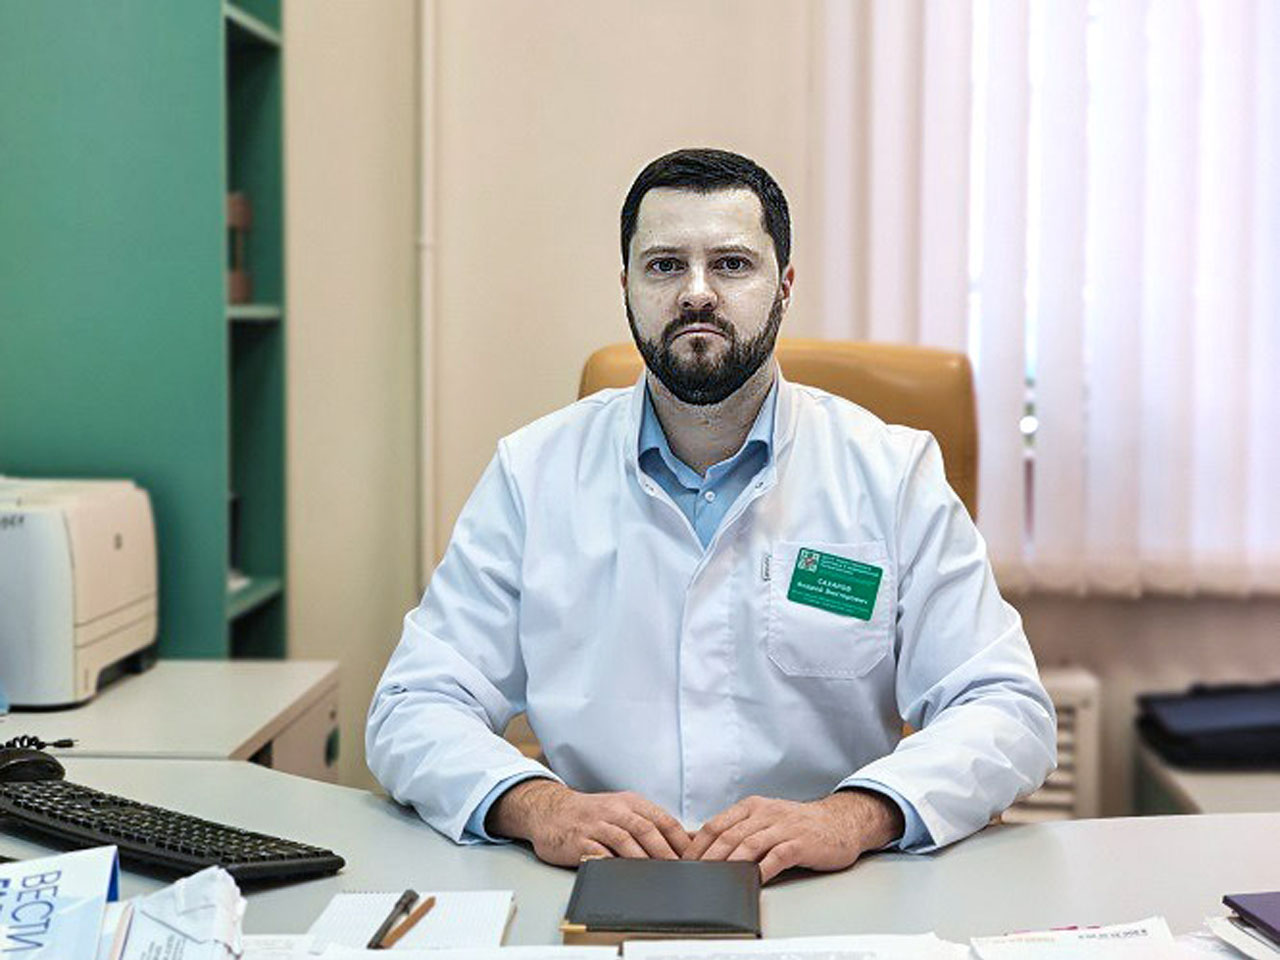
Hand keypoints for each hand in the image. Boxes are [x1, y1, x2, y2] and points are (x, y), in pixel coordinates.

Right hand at [487, 780, 692, 867]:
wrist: (550, 810)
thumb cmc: (592, 813)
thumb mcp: (622, 809)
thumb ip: (650, 823)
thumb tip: (688, 840)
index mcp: (630, 802)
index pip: (663, 819)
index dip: (681, 840)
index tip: (694, 858)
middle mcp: (615, 810)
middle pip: (647, 829)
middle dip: (666, 853)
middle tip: (680, 872)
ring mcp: (596, 824)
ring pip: (626, 840)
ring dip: (644, 860)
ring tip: (658, 878)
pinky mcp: (579, 840)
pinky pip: (600, 853)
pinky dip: (614, 864)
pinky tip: (625, 876)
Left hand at [683, 790, 905, 882]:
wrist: (839, 822)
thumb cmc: (797, 825)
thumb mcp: (762, 820)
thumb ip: (733, 829)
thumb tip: (695, 840)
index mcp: (752, 807)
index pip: (717, 825)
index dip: (698, 845)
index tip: (684, 864)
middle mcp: (765, 813)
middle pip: (729, 836)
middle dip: (708, 858)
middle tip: (695, 876)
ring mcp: (783, 827)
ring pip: (749, 844)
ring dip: (729, 864)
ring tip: (716, 880)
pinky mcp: (800, 842)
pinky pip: (776, 856)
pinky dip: (762, 869)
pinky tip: (752, 881)